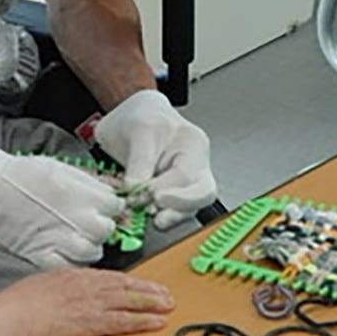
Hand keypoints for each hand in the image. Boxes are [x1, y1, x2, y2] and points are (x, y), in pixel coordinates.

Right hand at [0, 143, 123, 266]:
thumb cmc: (21, 175)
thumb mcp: (61, 169)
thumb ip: (89, 182)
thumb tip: (110, 189)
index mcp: (85, 194)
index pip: (116, 206)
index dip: (110, 207)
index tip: (105, 207)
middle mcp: (79, 218)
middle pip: (106, 231)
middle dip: (101, 227)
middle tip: (89, 223)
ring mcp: (62, 239)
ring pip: (92, 253)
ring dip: (89, 247)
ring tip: (78, 240)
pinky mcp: (43, 254)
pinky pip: (67, 266)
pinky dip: (69, 261)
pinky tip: (64, 252)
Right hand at [0, 268, 173, 335]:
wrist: (18, 316)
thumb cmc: (21, 303)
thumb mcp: (42, 285)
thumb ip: (58, 286)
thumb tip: (61, 288)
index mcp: (75, 275)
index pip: (109, 277)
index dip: (129, 281)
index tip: (141, 283)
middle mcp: (89, 285)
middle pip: (125, 285)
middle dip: (147, 289)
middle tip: (165, 293)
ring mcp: (94, 303)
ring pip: (131, 301)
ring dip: (152, 303)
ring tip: (168, 305)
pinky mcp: (96, 322)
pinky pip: (126, 320)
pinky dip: (143, 321)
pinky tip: (156, 322)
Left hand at [94, 89, 216, 229]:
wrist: (135, 117)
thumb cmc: (141, 118)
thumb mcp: (137, 130)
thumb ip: (138, 160)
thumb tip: (134, 189)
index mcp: (192, 142)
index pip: (186, 172)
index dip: (165, 187)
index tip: (144, 192)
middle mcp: (196, 163)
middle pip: (202, 193)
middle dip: (178, 206)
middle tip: (153, 210)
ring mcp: (189, 181)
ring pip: (192, 206)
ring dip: (171, 216)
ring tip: (151, 218)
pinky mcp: (176, 195)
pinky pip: (177, 211)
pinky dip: (165, 217)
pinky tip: (150, 218)